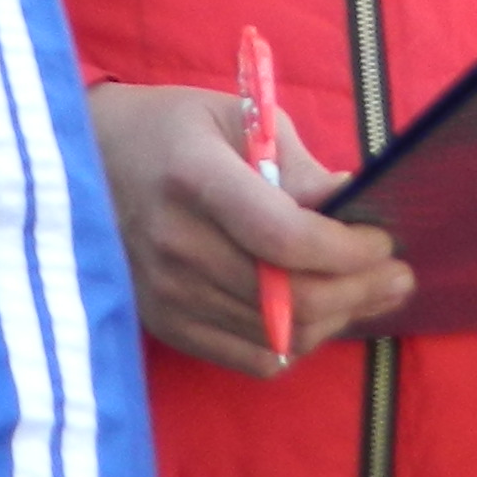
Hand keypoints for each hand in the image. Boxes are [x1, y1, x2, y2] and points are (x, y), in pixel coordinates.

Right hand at [86, 82, 412, 373]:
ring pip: (283, 334)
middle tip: (397, 275)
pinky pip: (254, 358)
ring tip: (367, 292)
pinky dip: (297, 344)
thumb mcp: (234, 118)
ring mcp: (166, 292)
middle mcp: (175, 242)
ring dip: (340, 317)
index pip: (285, 237)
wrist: (79, 160)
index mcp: (193, 178)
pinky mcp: (165, 323)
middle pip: (293, 297)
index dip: (348, 249)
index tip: (382, 239)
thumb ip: (296, 165)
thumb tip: (355, 206)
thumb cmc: (169, 129)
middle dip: (362, 289)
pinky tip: (315, 315)